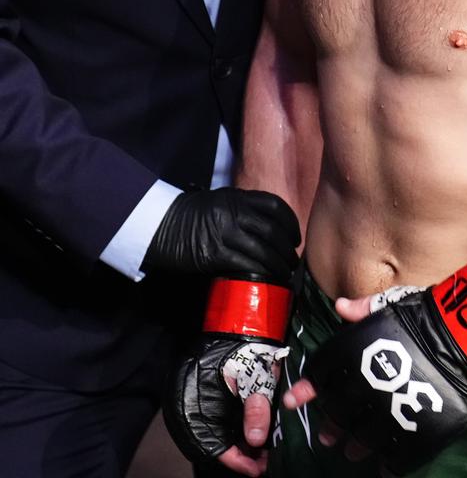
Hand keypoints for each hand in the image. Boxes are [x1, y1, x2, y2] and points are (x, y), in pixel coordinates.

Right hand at [141, 188, 299, 280]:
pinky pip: (246, 265)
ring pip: (263, 251)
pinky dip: (261, 274)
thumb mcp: (220, 202)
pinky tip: (267, 280)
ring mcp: (225, 233)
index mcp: (238, 197)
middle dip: (288, 249)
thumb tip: (267, 227)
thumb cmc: (191, 215)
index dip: (291, 223)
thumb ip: (243, 209)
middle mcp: (234, 212)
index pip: (275, 206)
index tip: (295, 237)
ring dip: (279, 265)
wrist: (160, 225)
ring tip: (285, 274)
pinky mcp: (214, 254)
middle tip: (293, 261)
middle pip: (273, 231)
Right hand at [165, 336, 285, 475]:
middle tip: (264, 457)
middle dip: (241, 454)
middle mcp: (192, 409)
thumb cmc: (243, 348)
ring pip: (219, 436)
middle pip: (217, 445)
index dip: (239, 461)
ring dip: (240, 443)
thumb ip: (255, 408)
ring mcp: (199, 404)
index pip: (215, 449)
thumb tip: (256, 440)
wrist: (238, 326)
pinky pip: (218, 423)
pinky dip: (235, 430)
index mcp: (197, 405)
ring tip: (263, 445)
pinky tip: (254, 430)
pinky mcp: (207, 399)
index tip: (259, 467)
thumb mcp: (255, 378)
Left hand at [284, 255, 466, 474]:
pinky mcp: (417, 433)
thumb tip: (342, 307)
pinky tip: (381, 467)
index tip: (293, 400)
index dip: (308, 388)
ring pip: (365, 438)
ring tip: (351, 451)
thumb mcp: (395, 303)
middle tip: (327, 434)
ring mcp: (393, 413)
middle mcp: (370, 387)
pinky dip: (386, 465)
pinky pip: (396, 457)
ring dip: (355, 446)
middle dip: (331, 424)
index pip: (325, 373)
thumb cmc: (429, 317)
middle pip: (341, 411)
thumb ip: (366, 308)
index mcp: (361, 354)